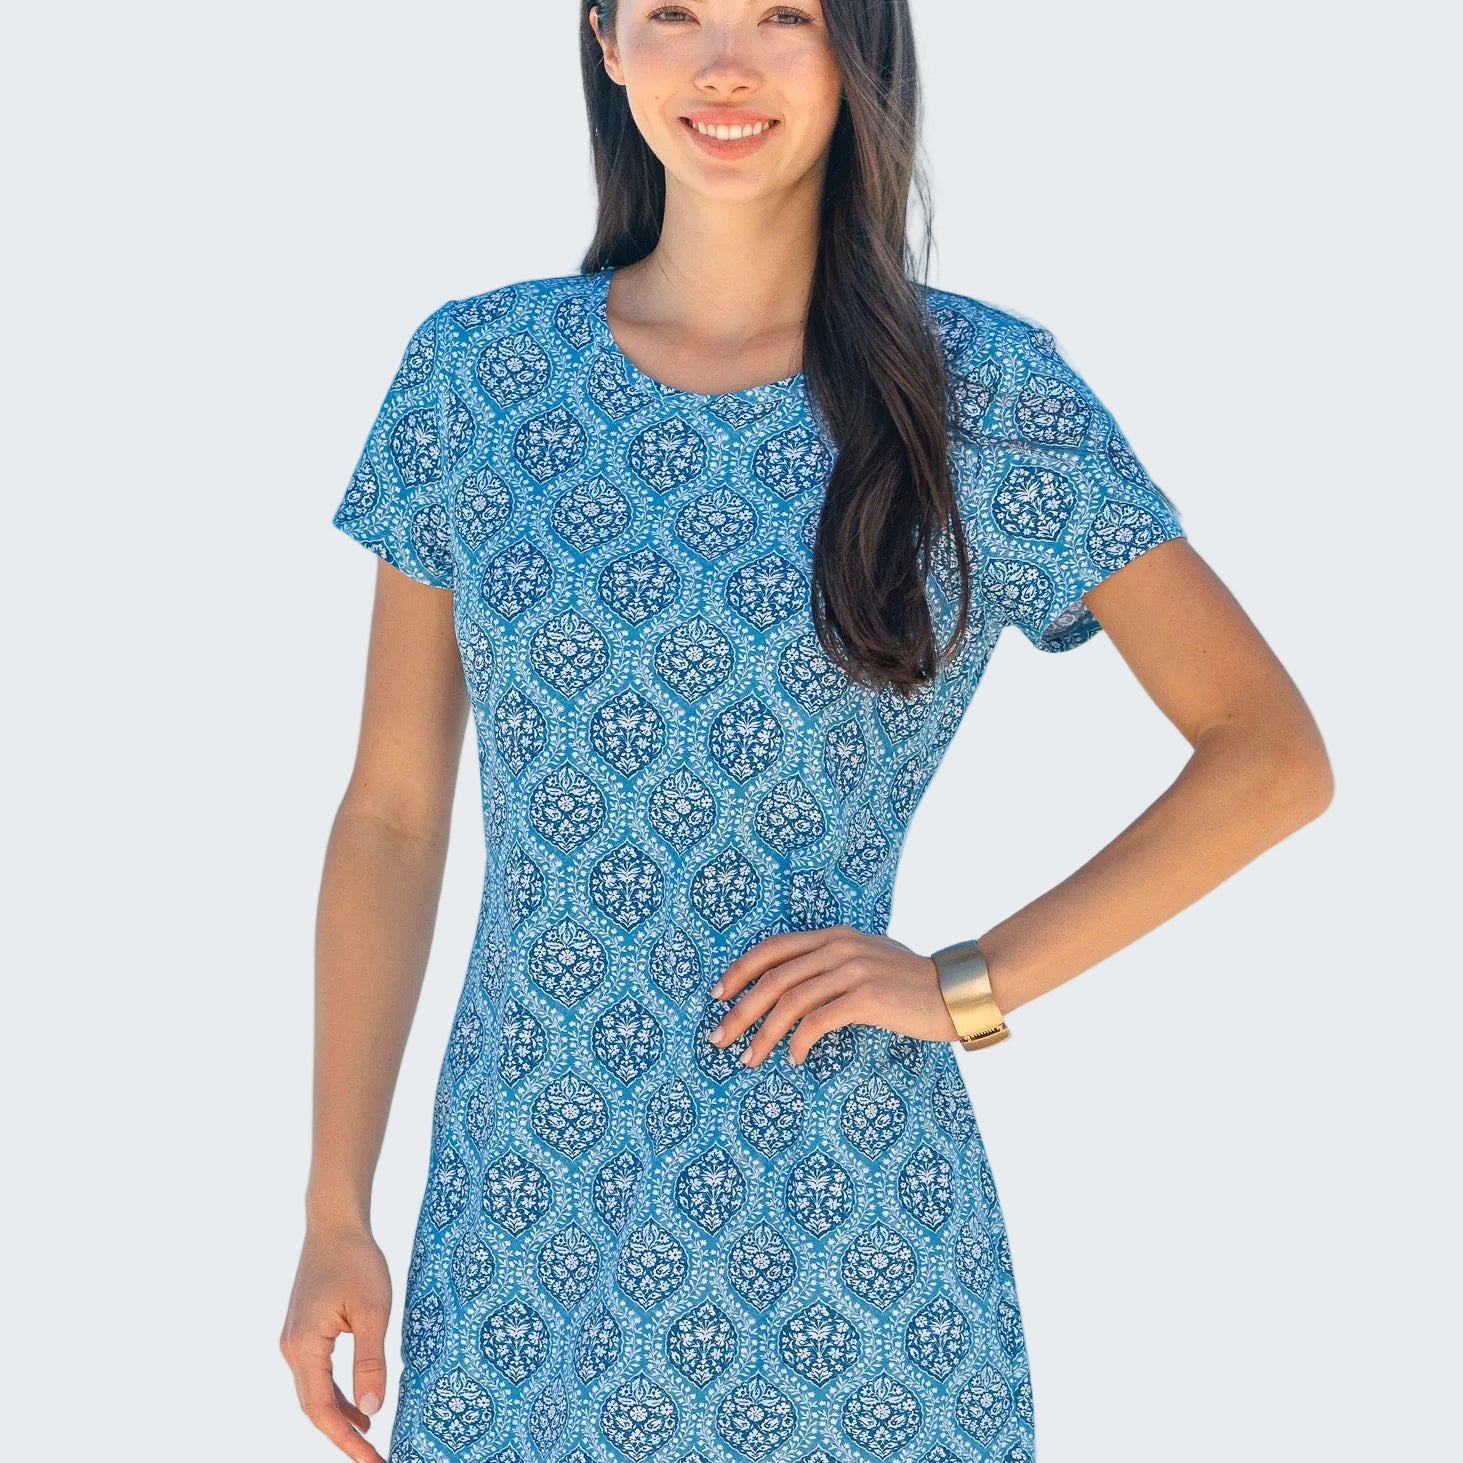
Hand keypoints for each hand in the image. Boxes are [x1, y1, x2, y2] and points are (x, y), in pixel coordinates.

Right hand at [279, 1219, 392, 1462]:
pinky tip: (360, 1404)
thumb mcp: (372, 1312)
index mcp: (303, 1347)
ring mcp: (294, 1340)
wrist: (335, 1223)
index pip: (322, 1410)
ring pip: (315, 1392)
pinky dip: (337, 1393)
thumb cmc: (356, 1261)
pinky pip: (318, 1374)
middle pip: (314, 1407)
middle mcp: (291, 1348)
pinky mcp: (303, 1331)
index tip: (372, 1460)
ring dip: (340, 1416)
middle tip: (373, 1457)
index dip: (346, 1440)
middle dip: (342, 1435)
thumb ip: (370, 1362)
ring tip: (371, 1437)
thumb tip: (372, 1410)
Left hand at [708, 924, 958, 1065]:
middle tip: (719, 1037)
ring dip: (763, 1034)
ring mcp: (851, 970)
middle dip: (740, 1010)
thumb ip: (834, 963)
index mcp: (834, 935)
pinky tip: (795, 1059)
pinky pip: (817, 1022)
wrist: (957, 989)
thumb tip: (796, 988)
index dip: (740, 970)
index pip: (772, 948)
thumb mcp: (868, 958)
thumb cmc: (911, 982)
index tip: (718, 995)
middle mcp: (838, 947)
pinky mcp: (866, 997)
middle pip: (772, 978)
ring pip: (789, 1003)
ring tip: (749, 1059)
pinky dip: (799, 1043)